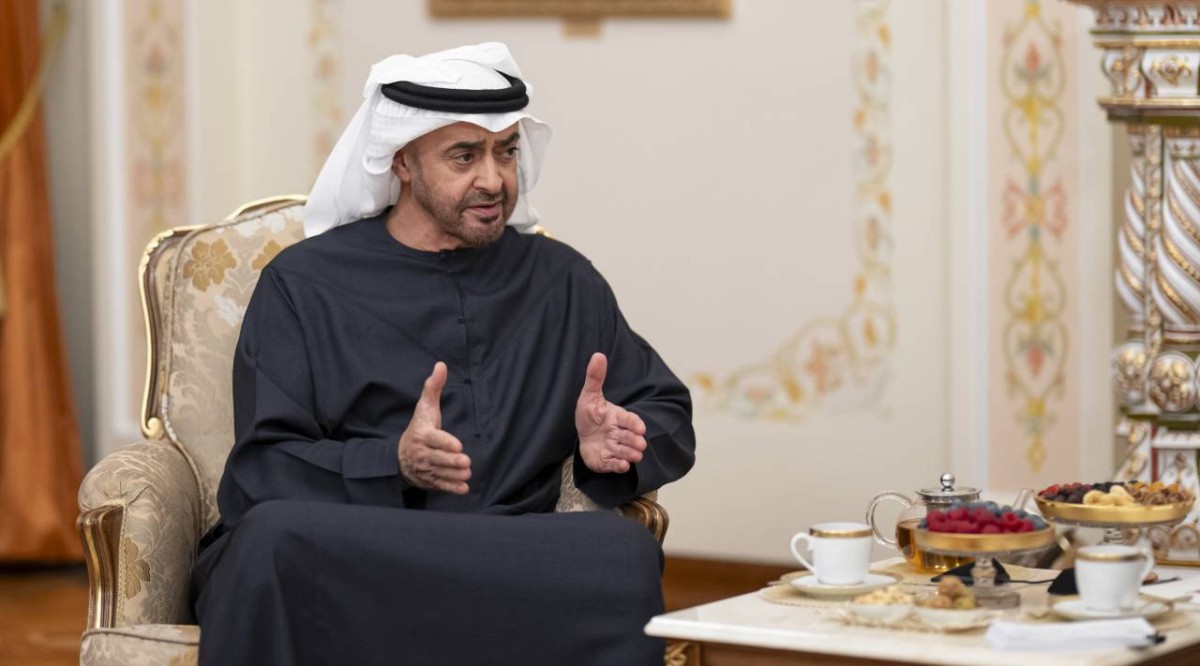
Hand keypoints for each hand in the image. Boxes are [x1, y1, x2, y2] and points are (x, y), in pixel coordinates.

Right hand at [398, 362, 470, 493]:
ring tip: (467, 474)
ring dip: (454, 475)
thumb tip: (441, 365)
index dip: (445, 443)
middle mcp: (422, 453)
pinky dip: (451, 488)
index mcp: (422, 435)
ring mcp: (425, 468)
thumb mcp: (424, 407)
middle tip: (466, 462)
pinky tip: (464, 488)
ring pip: (440, 473)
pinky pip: (440, 485)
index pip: (434, 439)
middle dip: (452, 461)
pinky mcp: (429, 480)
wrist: (400, 456)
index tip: (458, 445)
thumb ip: (433, 387)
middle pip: (438, 458)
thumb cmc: (419, 428)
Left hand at [576, 352, 646, 473]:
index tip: (641, 428)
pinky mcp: (607, 461)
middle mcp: (618, 433)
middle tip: (640, 445)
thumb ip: (595, 377)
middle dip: (635, 441)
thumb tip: (598, 355)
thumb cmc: (590, 415)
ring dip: (630, 454)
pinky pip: (615, 465)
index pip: (629, 419)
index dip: (635, 423)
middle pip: (629, 437)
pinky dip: (619, 466)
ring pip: (625, 451)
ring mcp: (614, 448)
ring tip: (635, 456)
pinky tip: (623, 465)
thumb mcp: (589, 395)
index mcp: (617, 417)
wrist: (583, 436)